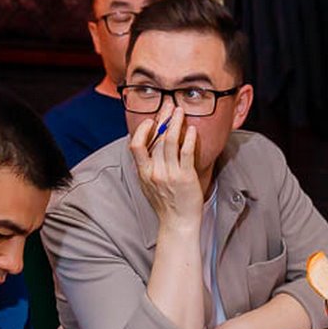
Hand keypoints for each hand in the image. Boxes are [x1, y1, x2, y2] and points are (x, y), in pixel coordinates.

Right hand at [129, 107, 203, 228]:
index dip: (142, 130)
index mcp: (144, 173)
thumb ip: (148, 166)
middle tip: (169, 105)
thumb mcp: (149, 184)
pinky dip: (188, 138)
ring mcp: (170, 174)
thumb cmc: (166, 204)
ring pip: (170, 141)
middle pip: (156, 138)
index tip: (151, 120)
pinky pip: (186, 153)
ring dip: (175, 123)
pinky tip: (191, 130)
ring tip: (180, 111)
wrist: (178, 223)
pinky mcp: (186, 177)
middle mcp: (155, 172)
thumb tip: (150, 145)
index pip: (136, 145)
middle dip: (162, 118)